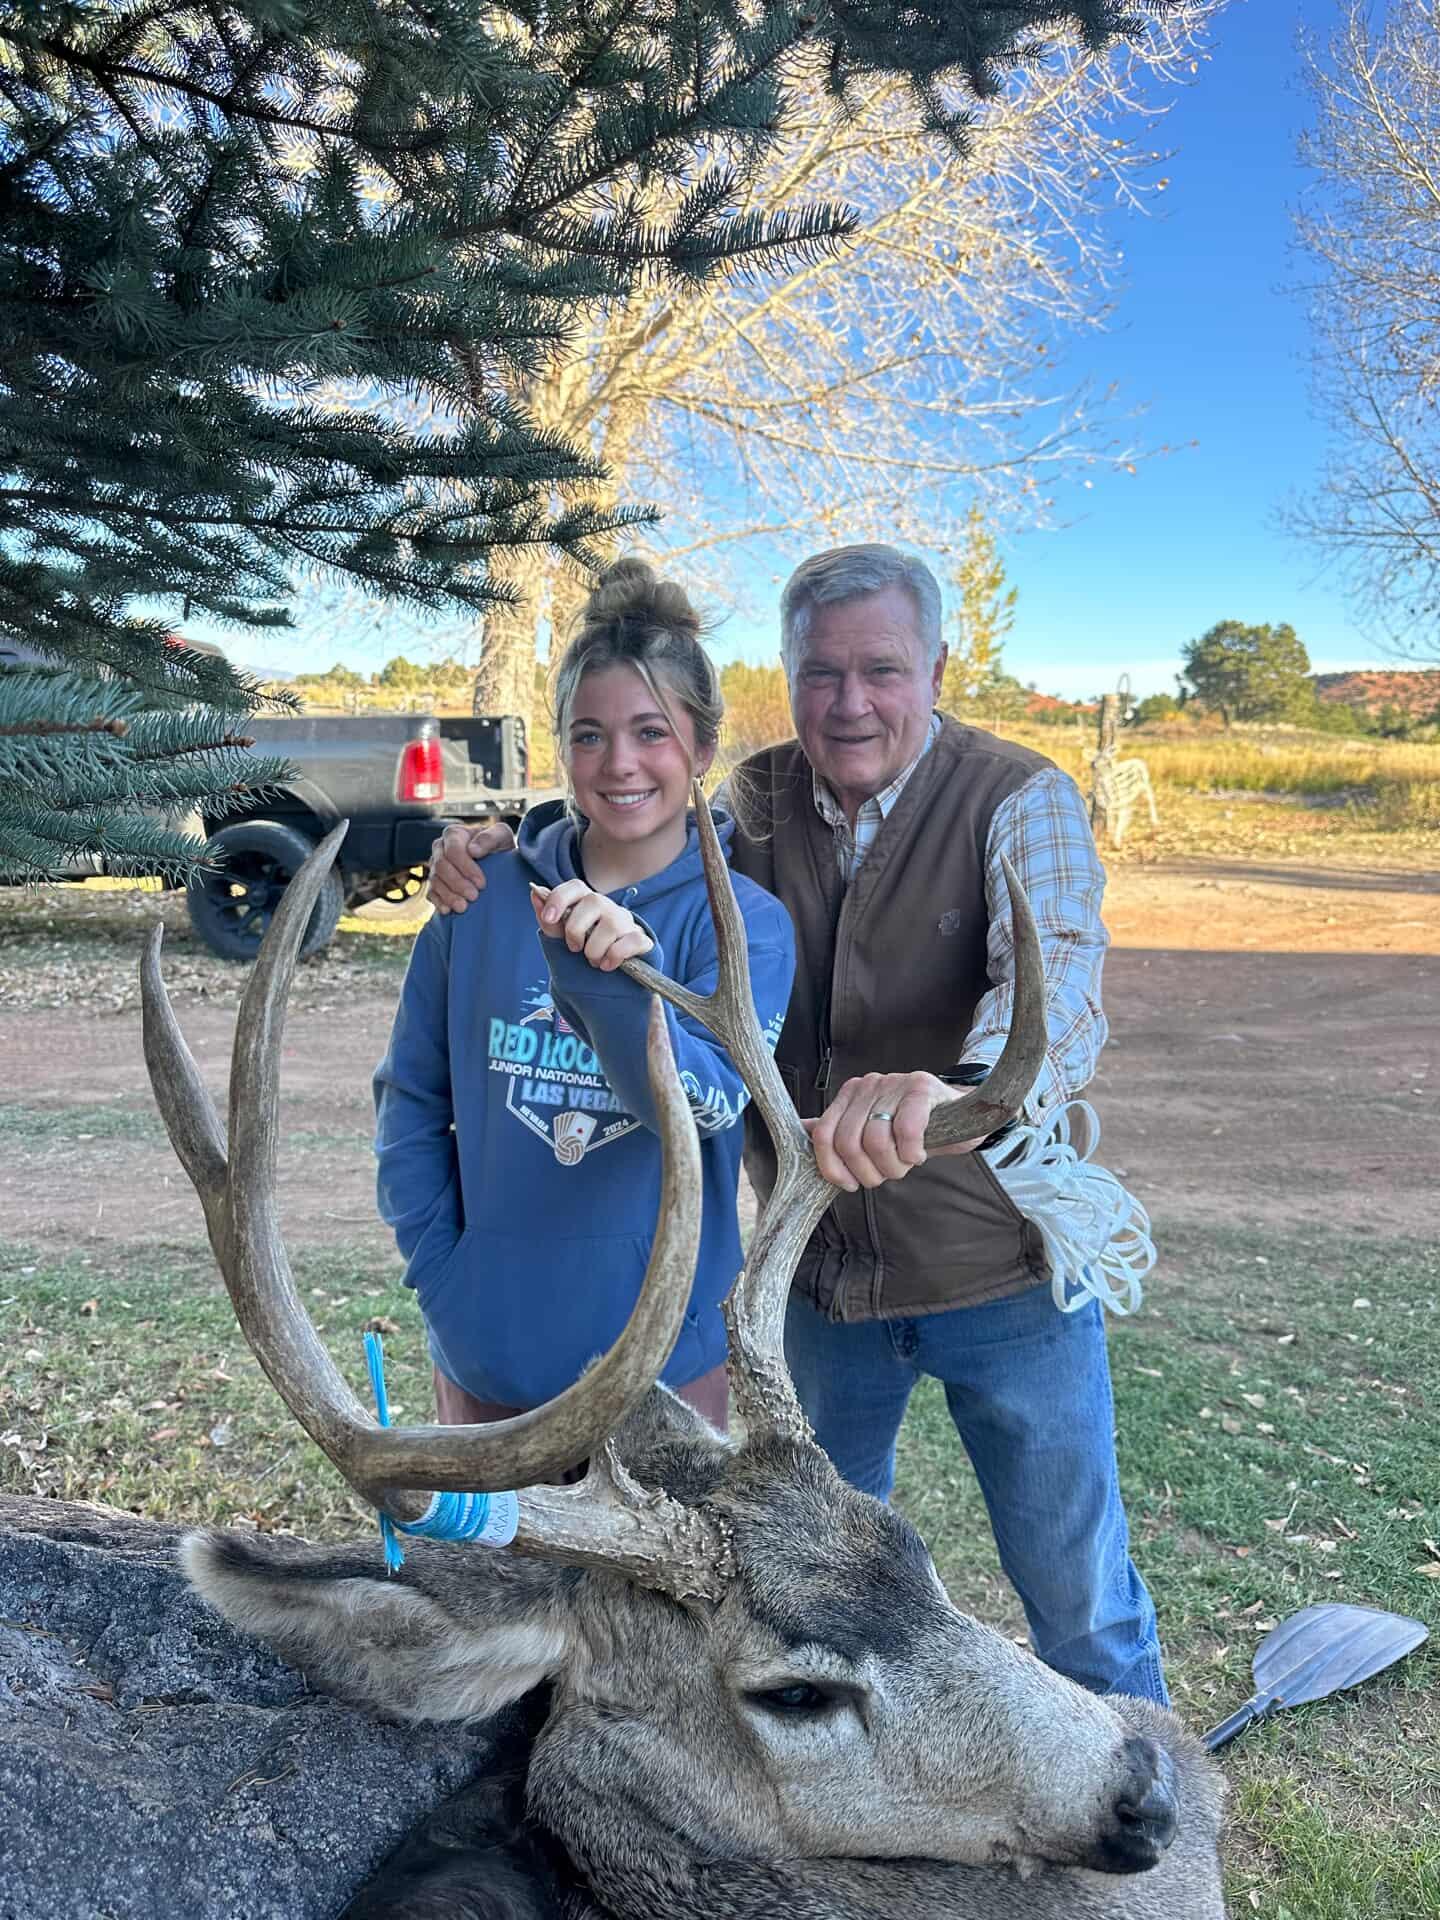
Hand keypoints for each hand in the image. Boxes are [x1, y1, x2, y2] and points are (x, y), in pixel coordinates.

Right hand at [427, 821, 514, 913]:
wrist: (498, 861)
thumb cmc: (499, 845)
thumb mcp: (501, 835)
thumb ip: (489, 838)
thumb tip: (473, 850)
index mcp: (454, 834)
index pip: (453, 850)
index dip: (466, 867)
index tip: (482, 883)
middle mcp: (440, 848)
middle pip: (441, 866)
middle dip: (457, 883)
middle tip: (474, 897)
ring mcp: (435, 866)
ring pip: (435, 880)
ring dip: (448, 895)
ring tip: (463, 907)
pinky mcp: (435, 883)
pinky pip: (431, 892)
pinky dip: (438, 902)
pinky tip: (448, 910)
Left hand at [530, 880, 653, 971]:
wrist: (612, 979)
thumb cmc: (585, 950)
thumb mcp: (563, 938)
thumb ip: (549, 921)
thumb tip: (535, 894)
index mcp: (586, 902)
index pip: (575, 886)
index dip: (560, 898)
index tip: (548, 918)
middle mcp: (608, 907)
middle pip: (593, 901)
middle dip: (576, 929)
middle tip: (574, 948)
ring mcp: (626, 922)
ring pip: (612, 924)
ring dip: (595, 949)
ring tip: (592, 961)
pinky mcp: (641, 939)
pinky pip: (631, 941)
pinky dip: (614, 956)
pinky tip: (607, 965)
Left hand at [803, 1071, 988, 1192]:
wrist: (961, 1113)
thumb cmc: (913, 1127)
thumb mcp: (872, 1129)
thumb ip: (840, 1130)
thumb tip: (802, 1131)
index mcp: (849, 1095)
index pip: (823, 1135)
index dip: (833, 1168)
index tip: (850, 1184)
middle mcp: (868, 1085)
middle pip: (848, 1143)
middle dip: (868, 1172)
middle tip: (887, 1174)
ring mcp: (894, 1083)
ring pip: (875, 1141)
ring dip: (892, 1166)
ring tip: (905, 1165)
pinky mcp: (921, 1088)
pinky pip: (905, 1130)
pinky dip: (911, 1153)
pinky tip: (918, 1155)